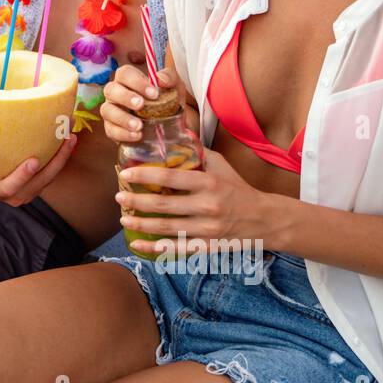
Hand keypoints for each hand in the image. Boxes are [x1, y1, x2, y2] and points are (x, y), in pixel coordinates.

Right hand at [0, 133, 78, 206]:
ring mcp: (29, 188)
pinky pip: (52, 171)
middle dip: (56, 164)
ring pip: (50, 178)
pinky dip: (61, 156)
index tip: (33, 161)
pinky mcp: (38, 181)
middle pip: (39, 184)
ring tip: (71, 135)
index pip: (9, 188)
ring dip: (63, 158)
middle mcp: (14, 193)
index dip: (21, 177)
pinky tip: (68, 136)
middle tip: (66, 140)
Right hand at [101, 63, 178, 144]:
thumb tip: (160, 79)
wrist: (170, 123)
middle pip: (110, 89)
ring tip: (139, 125)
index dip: (136, 82)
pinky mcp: (112, 129)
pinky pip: (111, 130)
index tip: (153, 93)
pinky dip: (123, 133)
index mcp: (128, 80)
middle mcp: (116, 93)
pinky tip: (137, 135)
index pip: (124, 73)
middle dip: (125, 97)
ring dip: (122, 117)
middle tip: (141, 105)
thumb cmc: (166, 99)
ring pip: (106, 110)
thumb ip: (170, 77)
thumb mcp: (174, 86)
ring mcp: (112, 111)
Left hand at [115, 149, 277, 254]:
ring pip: (166, 228)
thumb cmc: (238, 188)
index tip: (125, 173)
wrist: (265, 220)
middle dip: (136, 201)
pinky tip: (137, 244)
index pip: (170, 177)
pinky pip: (176, 249)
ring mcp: (207, 229)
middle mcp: (207, 206)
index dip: (144, 175)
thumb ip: (198, 152)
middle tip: (118, 196)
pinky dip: (154, 248)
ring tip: (123, 219)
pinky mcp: (207, 246)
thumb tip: (174, 133)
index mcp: (209, 183)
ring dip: (141, 224)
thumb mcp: (221, 166)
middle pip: (163, 205)